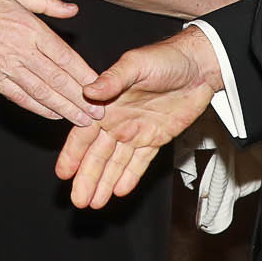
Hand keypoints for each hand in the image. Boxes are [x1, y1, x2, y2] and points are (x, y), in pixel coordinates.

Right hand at [0, 0, 101, 126]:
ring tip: (82, 119)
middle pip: (57, 79)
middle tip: (98, 113)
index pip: (65, 57)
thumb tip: (73, 9)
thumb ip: (48, 3)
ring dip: (64, 108)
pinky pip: (20, 97)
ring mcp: (8, 68)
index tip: (100, 87)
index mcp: (31, 29)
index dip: (84, 74)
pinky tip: (53, 115)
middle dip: (80, 98)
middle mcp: (23, 51)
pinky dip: (38, 108)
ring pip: (42, 93)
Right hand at [54, 28, 221, 207]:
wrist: (199, 66)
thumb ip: (112, 79)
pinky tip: (118, 191)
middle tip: (78, 200)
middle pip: (97, 155)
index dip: (72, 154)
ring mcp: (136, 131)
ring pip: (116, 163)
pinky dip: (129, 177)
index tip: (63, 173)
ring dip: (104, 182)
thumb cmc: (165, 58)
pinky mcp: (156, 138)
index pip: (84, 133)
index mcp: (107, 102)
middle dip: (87, 178)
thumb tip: (88, 91)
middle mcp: (118, 120)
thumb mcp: (135, 64)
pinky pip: (139, 163)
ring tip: (93, 202)